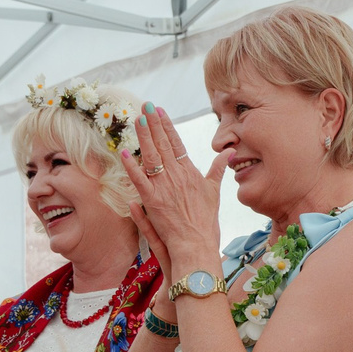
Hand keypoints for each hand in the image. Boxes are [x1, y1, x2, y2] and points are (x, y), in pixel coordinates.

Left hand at [117, 105, 227, 286]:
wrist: (198, 245)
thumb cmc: (206, 224)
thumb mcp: (215, 194)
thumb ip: (218, 171)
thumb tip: (228, 154)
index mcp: (191, 174)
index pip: (177, 144)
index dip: (167, 126)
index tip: (160, 112)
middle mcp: (178, 177)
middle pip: (164, 145)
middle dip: (153, 124)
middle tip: (145, 106)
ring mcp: (165, 188)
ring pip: (152, 157)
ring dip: (144, 137)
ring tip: (136, 119)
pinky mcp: (153, 201)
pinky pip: (139, 180)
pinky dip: (131, 167)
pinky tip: (123, 153)